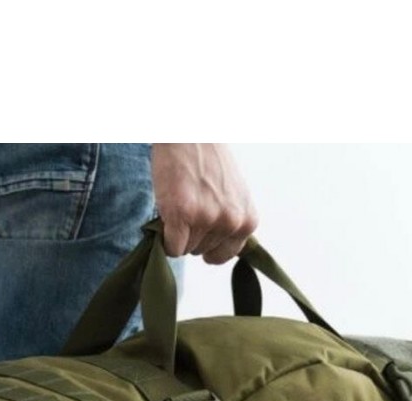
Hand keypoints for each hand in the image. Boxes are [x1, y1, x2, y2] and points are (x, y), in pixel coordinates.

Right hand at [151, 144, 257, 263]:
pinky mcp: (183, 214)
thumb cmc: (209, 163)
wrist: (190, 133)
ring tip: (181, 202)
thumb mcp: (234, 197)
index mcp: (247, 221)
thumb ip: (231, 225)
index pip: (224, 255)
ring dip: (178, 232)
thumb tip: (215, 256)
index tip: (201, 226)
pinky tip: (168, 215)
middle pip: (203, 252)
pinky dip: (164, 238)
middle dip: (192, 234)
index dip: (208, 243)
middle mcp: (231, 222)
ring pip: (186, 249)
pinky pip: (171, 247)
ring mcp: (207, 218)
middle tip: (189, 203)